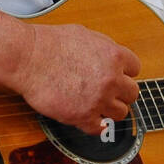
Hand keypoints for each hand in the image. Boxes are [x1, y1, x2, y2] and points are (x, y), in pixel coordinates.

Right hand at [7, 21, 141, 135]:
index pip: (135, 69)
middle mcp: (111, 79)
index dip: (123, 72)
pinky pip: (99, 128)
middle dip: (120, 92)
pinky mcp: (83, 116)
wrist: (28, 58)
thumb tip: (114, 59)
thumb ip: (105, 48)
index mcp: (115, 56)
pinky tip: (86, 117)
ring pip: (120, 113)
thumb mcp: (86, 34)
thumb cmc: (51, 43)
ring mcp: (99, 99)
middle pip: (132, 93)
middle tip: (107, 92)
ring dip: (109, 109)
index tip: (115, 75)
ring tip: (96, 104)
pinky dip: (94, 125)